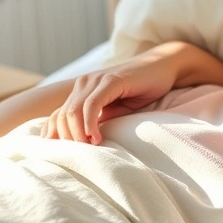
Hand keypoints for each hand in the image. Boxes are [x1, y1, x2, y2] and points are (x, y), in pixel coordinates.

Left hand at [40, 53, 179, 143]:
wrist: (163, 67)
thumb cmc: (142, 90)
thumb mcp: (117, 110)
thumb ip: (100, 120)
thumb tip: (83, 142)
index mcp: (83, 91)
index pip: (59, 115)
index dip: (58, 135)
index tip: (66, 155)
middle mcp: (85, 84)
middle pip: (63, 115)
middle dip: (68, 139)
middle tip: (81, 156)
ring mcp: (96, 80)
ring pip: (73, 111)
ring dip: (78, 134)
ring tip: (89, 149)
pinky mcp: (111, 80)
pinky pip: (92, 104)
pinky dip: (90, 123)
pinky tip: (96, 137)